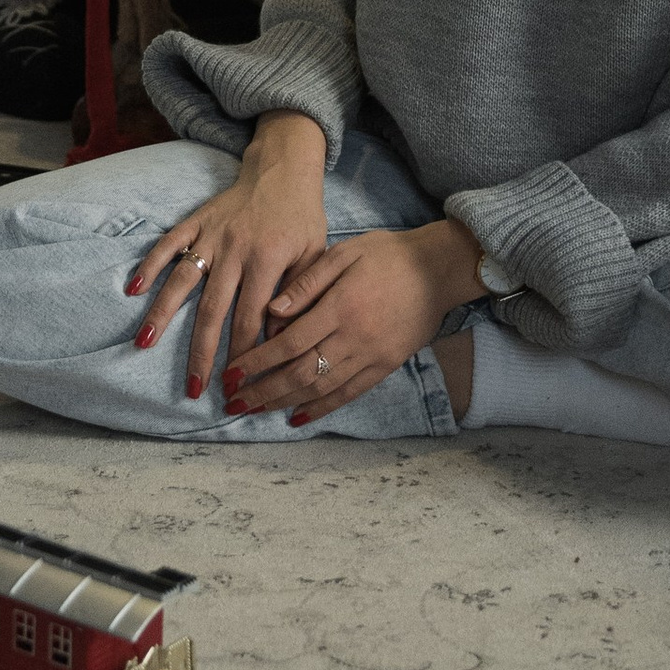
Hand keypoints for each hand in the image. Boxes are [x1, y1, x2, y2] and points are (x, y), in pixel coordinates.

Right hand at [126, 114, 329, 400]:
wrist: (283, 170)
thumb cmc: (303, 219)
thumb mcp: (315, 256)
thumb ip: (298, 295)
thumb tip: (278, 339)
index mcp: (269, 259)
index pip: (250, 317)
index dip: (242, 353)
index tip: (234, 384)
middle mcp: (236, 248)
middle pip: (214, 309)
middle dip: (202, 352)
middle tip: (193, 387)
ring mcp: (212, 234)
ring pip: (183, 280)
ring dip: (162, 314)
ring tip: (144, 344)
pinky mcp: (196, 220)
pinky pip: (168, 244)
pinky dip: (149, 265)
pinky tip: (133, 289)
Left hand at [220, 217, 484, 423]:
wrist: (438, 270)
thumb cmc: (387, 254)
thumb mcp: (344, 253)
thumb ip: (307, 282)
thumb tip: (271, 310)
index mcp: (339, 307)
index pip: (288, 343)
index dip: (257, 362)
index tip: (231, 373)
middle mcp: (353, 338)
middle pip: (300, 373)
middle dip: (263, 390)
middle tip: (233, 402)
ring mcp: (371, 356)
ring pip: (321, 388)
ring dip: (285, 403)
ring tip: (256, 411)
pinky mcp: (386, 366)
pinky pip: (349, 393)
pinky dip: (322, 408)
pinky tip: (298, 416)